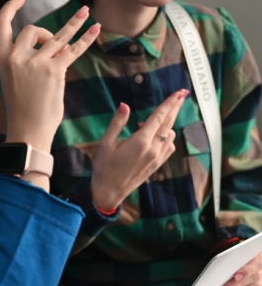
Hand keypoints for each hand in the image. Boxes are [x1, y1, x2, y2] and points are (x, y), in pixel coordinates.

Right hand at [0, 0, 99, 154]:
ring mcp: (36, 63)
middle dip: (45, 35)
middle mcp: (16, 58)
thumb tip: (55, 43)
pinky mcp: (54, 71)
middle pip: (32, 29)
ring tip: (86, 11)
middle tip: (53, 50)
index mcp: (2, 59)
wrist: (28, 131)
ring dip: (74, 23)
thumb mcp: (13, 80)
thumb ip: (26, 60)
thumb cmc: (23, 109)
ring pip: (57, 36)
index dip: (10, 8)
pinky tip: (96, 28)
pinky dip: (86, 38)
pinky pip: (73, 49)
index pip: (1, 25)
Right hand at [91, 90, 188, 210]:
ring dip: (166, 123)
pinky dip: (167, 137)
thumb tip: (124, 105)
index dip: (169, 103)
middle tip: (182, 94)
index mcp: (140, 142)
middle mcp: (153, 149)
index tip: (179, 92)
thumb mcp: (105, 143)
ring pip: (170, 135)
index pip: (159, 117)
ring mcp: (157, 158)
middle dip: (175, 107)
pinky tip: (156, 136)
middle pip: (169, 123)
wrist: (108, 193)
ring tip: (149, 121)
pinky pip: (169, 147)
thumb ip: (117, 123)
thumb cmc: (104, 167)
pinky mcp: (157, 165)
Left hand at [222, 249, 261, 285]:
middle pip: (255, 277)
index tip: (236, 276)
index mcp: (259, 254)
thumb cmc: (240, 252)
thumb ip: (234, 255)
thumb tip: (223, 264)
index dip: (246, 271)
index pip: (257, 263)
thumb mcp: (238, 247)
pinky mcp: (261, 285)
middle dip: (238, 284)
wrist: (248, 253)